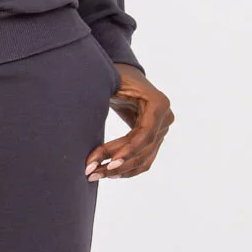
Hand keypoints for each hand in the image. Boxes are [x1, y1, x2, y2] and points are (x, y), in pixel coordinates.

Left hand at [86, 64, 173, 179]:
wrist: (124, 76)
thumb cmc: (115, 77)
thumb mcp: (110, 81)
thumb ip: (103, 94)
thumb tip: (86, 109)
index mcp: (158, 103)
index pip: (145, 134)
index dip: (127, 150)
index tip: (109, 162)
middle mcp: (165, 118)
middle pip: (142, 149)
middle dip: (117, 163)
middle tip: (91, 171)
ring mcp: (162, 130)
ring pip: (144, 159)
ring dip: (120, 170)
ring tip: (95, 175)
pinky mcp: (155, 138)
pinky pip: (145, 159)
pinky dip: (128, 169)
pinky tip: (109, 174)